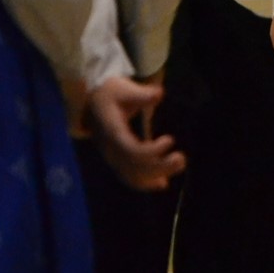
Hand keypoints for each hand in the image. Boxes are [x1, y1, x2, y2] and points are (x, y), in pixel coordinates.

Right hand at [87, 74, 185, 190]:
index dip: (152, 151)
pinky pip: (130, 177)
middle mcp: (111, 149)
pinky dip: (146, 183)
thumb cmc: (111, 93)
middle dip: (160, 167)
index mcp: (112, 132)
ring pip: (133, 176)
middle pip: (135, 167)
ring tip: (179, 165)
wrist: (91, 103)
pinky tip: (163, 183)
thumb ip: (142, 94)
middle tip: (181, 159)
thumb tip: (159, 94)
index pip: (131, 150)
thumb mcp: (124, 89)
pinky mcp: (116, 161)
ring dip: (157, 175)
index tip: (170, 140)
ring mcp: (112, 157)